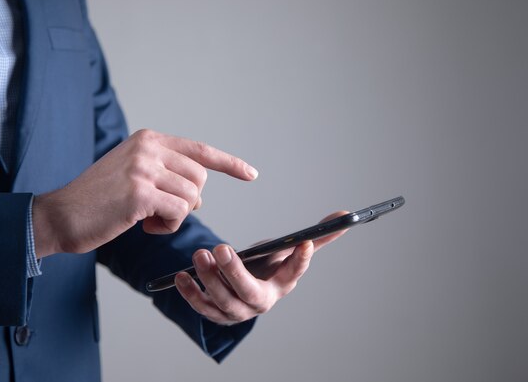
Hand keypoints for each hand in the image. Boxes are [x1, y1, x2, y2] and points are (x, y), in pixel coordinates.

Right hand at [32, 129, 257, 257]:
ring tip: (148, 219)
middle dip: (189, 200)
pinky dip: (168, 226)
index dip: (229, 163)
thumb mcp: (132, 172)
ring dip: (176, 216)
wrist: (61, 215)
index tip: (251, 174)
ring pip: (191, 197)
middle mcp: (148, 148)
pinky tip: (144, 225)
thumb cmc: (99, 200)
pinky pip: (179, 212)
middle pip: (199, 178)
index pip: (199, 150)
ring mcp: (144, 169)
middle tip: (161, 211)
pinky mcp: (140, 193)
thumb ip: (164, 172)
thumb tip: (197, 193)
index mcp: (148, 139)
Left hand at [175, 211, 349, 324]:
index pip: (294, 274)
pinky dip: (190, 293)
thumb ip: (315, 236)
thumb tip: (346, 214)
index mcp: (282, 284)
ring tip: (200, 254)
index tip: (301, 242)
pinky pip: (202, 307)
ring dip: (210, 279)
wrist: (244, 287)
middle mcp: (261, 302)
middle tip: (221, 249)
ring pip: (223, 301)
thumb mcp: (288, 250)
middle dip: (235, 273)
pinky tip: (181, 275)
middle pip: (250, 293)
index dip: (300, 261)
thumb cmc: (267, 266)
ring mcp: (237, 311)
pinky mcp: (215, 313)